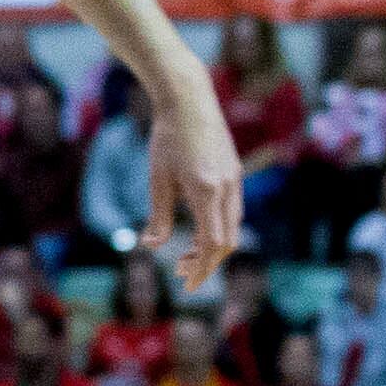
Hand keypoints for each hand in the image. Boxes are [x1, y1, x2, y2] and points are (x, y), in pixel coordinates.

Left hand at [146, 83, 244, 288]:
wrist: (189, 101)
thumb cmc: (167, 138)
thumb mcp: (157, 178)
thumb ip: (159, 215)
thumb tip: (151, 246)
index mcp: (206, 191)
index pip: (212, 243)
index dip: (201, 267)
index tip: (187, 284)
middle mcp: (227, 188)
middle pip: (227, 240)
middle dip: (206, 262)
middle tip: (180, 275)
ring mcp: (234, 180)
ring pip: (232, 226)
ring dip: (212, 247)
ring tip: (183, 257)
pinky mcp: (234, 173)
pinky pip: (232, 210)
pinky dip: (217, 228)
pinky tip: (197, 233)